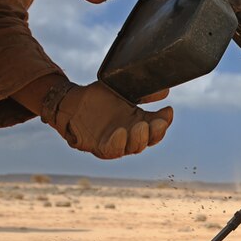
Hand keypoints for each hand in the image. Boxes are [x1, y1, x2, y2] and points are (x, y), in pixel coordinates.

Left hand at [43, 82, 171, 159]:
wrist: (73, 103)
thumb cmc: (100, 97)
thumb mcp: (124, 90)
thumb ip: (144, 92)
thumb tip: (166, 90)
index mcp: (140, 121)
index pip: (158, 126)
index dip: (165, 121)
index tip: (167, 111)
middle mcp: (131, 135)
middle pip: (149, 140)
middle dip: (155, 132)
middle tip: (156, 123)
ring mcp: (116, 142)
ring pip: (133, 148)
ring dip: (139, 139)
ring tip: (141, 127)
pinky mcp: (100, 147)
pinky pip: (111, 150)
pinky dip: (117, 143)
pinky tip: (120, 132)